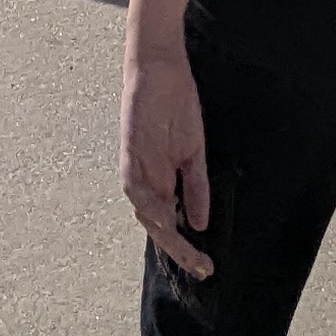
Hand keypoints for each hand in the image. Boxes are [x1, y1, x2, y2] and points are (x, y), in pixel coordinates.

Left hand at [119, 45, 212, 278]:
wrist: (162, 67)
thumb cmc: (177, 105)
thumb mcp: (194, 151)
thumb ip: (195, 186)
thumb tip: (199, 223)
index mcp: (163, 179)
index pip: (171, 222)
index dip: (185, 247)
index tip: (206, 267)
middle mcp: (147, 177)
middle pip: (156, 224)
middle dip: (177, 249)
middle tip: (200, 268)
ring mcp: (137, 164)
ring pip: (142, 209)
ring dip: (161, 230)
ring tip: (183, 248)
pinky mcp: (129, 149)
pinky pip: (133, 183)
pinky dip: (146, 202)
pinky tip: (162, 214)